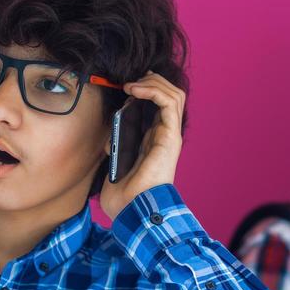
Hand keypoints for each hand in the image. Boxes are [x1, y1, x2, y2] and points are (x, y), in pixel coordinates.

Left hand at [97, 72, 185, 220]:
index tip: (125, 87)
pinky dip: (153, 90)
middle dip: (151, 81)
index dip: (146, 88)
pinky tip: (135, 91)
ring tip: (133, 85)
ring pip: (174, 94)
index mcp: (154, 138)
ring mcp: (170, 134)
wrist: (132, 208)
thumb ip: (118, 136)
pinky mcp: (170, 136)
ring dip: (153, 82)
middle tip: (130, 83)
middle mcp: (165, 134)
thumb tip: (118, 115)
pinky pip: (169, 102)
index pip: (160, 103)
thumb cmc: (124, 191)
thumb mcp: (115, 155)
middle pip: (170, 94)